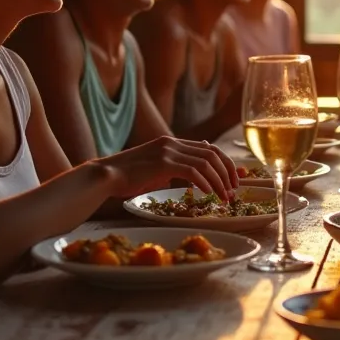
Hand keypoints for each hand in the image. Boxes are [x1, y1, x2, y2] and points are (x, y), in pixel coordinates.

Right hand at [98, 136, 238, 199]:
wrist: (106, 176)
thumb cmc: (129, 177)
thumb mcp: (157, 168)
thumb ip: (177, 166)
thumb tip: (198, 170)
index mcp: (173, 142)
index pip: (209, 148)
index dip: (225, 163)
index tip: (233, 179)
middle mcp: (173, 143)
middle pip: (212, 154)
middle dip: (227, 172)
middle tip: (234, 190)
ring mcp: (168, 152)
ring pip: (206, 163)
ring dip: (219, 181)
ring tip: (224, 197)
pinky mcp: (163, 163)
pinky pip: (193, 172)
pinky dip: (205, 183)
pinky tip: (208, 194)